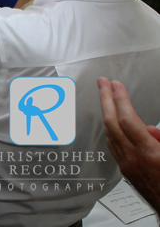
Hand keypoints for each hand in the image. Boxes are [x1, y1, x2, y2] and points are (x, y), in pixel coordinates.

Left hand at [98, 78, 159, 210]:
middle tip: (102, 83)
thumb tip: (150, 129)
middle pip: (112, 124)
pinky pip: (114, 145)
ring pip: (110, 134)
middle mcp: (134, 159)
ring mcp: (128, 166)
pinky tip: (114, 122)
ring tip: (108, 96)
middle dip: (106, 100)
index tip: (116, 84)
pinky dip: (113, 130)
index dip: (120, 100)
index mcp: (150, 154)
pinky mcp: (127, 172)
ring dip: (108, 113)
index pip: (128, 121)